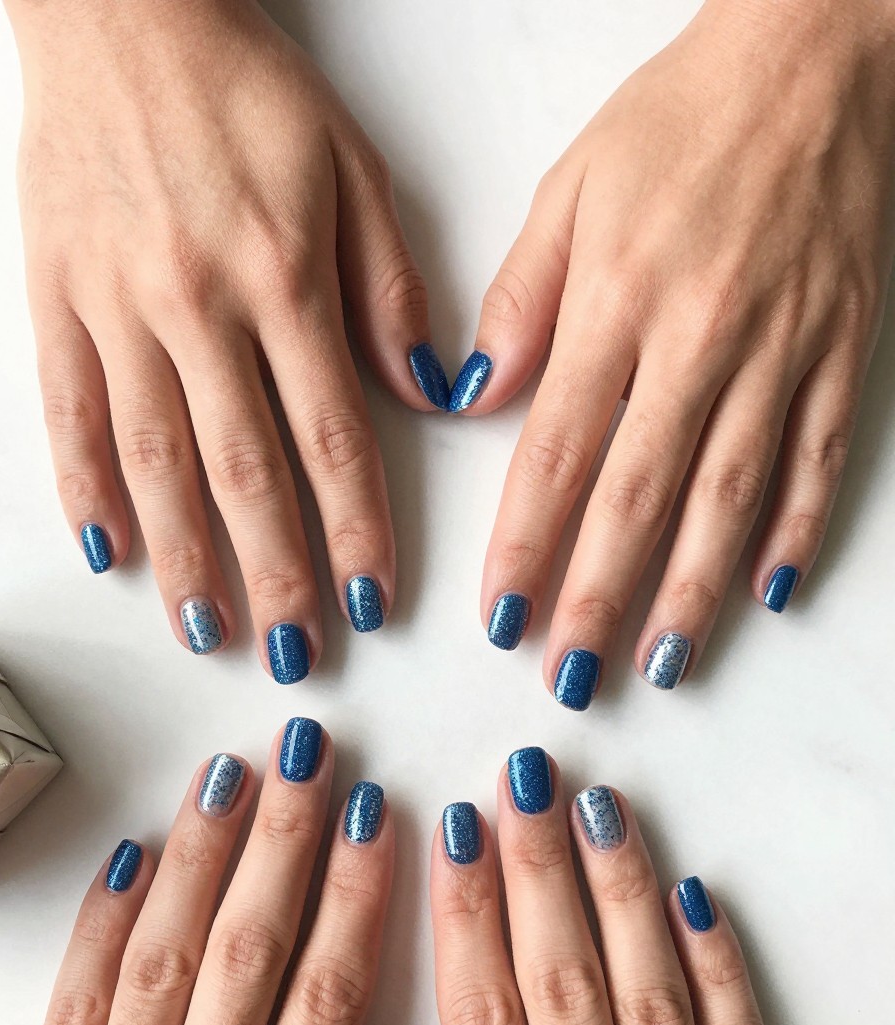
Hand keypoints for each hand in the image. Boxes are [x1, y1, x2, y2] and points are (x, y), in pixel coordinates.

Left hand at [0, 722, 397, 1024]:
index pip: (329, 992)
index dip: (356, 894)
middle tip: (308, 759)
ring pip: (168, 953)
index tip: (374, 821)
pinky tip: (135, 855)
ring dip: (204, 854)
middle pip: (253, 948)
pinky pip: (77, 999)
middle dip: (284, 840)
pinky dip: (105, 920)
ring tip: (231, 776)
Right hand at [6, 0, 442, 671]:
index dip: (354, 531)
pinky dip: (85, 484)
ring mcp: (118, 306)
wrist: (123, 11)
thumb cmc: (247, 90)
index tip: (371, 603)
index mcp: (286, 278)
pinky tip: (107, 551)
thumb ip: (390, 287)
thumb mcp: (351, 168)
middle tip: (292, 652)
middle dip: (276, 573)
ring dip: (185, 556)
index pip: (332, 438)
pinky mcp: (57, 296)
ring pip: (154, 458)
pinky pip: (70, 408)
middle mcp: (200, 305)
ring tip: (207, 629)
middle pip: (245, 471)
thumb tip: (430, 394)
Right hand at [390, 756, 827, 1024]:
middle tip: (522, 784)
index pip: (483, 1017)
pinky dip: (719, 969)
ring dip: (618, 892)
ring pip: (649, 995)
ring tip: (595, 809)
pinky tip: (693, 897)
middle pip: (561, 983)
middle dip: (537, 869)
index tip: (453, 835)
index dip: (465, 914)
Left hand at [471, 0, 894, 697]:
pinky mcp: (841, 345)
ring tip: (661, 663)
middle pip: (639, 494)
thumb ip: (519, 302)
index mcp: (617, 297)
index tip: (501, 617)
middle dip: (600, 596)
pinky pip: (820, 454)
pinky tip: (768, 590)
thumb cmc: (679, 119)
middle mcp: (699, 333)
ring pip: (730, 493)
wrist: (814, 55)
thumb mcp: (571, 188)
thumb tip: (471, 398)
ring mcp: (780, 346)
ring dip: (691, 588)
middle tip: (572, 675)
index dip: (526, 543)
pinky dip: (797, 526)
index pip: (558, 450)